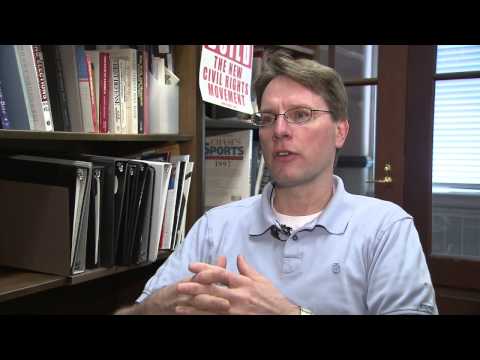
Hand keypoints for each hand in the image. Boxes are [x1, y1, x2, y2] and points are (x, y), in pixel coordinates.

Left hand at [176, 255, 298, 314]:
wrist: (284, 316)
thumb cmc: (273, 298)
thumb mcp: (262, 281)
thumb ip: (247, 269)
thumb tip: (237, 257)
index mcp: (244, 283)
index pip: (221, 274)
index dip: (206, 269)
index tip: (192, 266)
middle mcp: (239, 297)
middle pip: (213, 291)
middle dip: (194, 289)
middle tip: (179, 287)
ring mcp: (236, 311)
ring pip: (211, 308)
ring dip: (194, 308)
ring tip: (179, 306)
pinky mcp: (236, 321)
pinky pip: (217, 319)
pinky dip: (204, 318)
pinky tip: (193, 318)